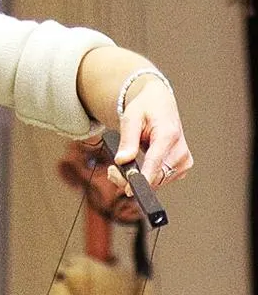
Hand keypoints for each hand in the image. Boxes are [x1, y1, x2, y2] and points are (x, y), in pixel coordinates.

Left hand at [113, 77, 192, 192]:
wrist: (160, 104)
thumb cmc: (145, 108)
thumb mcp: (131, 117)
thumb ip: (127, 140)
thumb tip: (122, 161)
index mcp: (169, 135)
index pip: (155, 162)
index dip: (142, 178)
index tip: (129, 190)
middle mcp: (180, 151)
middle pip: (154, 178)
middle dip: (130, 179)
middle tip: (111, 170)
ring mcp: (183, 162)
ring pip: (155, 183)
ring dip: (135, 180)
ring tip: (120, 166)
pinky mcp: (181, 169)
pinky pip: (158, 181)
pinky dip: (144, 179)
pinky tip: (135, 169)